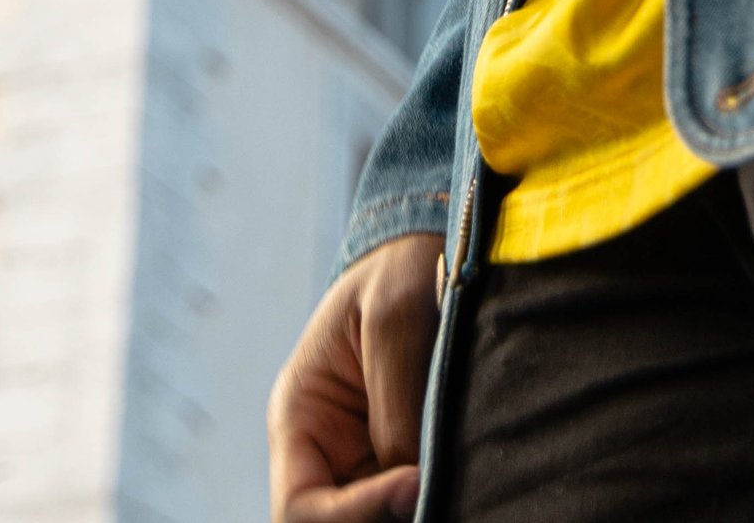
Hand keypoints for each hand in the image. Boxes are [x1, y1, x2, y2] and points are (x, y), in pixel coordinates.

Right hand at [267, 231, 444, 522]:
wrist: (427, 256)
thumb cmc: (400, 271)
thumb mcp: (397, 316)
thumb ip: (396, 405)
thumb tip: (411, 481)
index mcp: (297, 416)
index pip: (300, 506)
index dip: (354, 512)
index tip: (415, 481)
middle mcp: (322, 454)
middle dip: (381, 515)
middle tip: (436, 487)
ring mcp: (361, 467)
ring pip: (378, 519)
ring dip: (412, 507)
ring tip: (451, 475)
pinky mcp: (399, 466)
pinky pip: (408, 504)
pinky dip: (430, 497)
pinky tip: (456, 475)